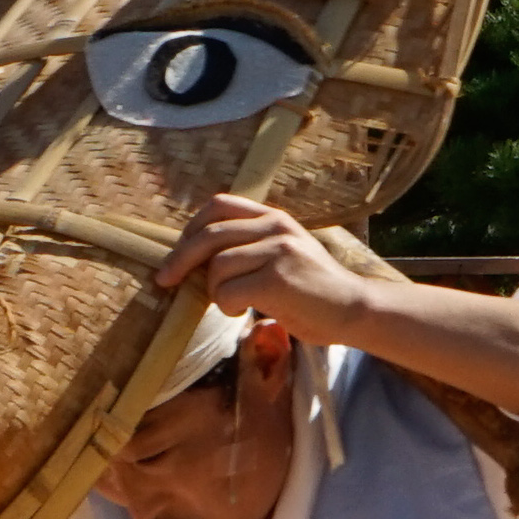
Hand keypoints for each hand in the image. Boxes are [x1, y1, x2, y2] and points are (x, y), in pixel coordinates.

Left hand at [153, 191, 370, 339]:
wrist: (353, 309)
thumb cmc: (312, 289)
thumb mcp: (282, 253)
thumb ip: (248, 246)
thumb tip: (195, 258)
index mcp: (273, 217)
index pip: (218, 206)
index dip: (190, 228)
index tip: (177, 253)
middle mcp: (275, 226)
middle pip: (209, 234)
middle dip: (179, 259)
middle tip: (165, 280)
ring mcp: (278, 250)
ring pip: (217, 267)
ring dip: (214, 292)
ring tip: (233, 304)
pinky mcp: (278, 279)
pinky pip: (229, 292)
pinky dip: (227, 306)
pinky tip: (243, 312)